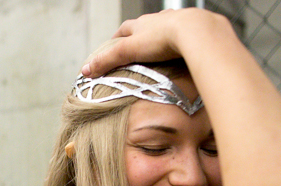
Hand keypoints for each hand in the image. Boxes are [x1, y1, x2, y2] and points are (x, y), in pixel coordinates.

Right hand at [80, 8, 230, 76]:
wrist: (195, 31)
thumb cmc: (161, 39)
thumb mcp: (128, 51)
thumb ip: (107, 60)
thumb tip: (85, 71)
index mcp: (141, 24)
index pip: (124, 29)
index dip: (117, 38)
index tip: (112, 46)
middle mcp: (158, 19)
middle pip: (144, 28)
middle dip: (139, 38)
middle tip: (135, 51)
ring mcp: (176, 23)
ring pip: (164, 29)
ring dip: (159, 38)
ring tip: (158, 51)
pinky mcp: (192, 30)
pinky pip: (182, 36)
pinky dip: (178, 43)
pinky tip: (179, 51)